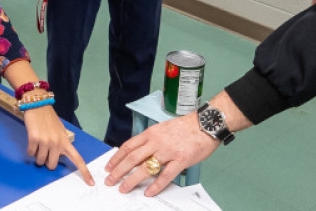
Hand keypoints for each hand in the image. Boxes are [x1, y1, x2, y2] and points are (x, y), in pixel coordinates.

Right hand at [24, 104, 94, 183]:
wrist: (38, 104)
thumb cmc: (49, 119)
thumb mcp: (60, 131)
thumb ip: (61, 144)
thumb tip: (58, 156)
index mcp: (66, 142)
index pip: (78, 159)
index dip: (85, 172)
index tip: (90, 183)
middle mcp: (57, 143)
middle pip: (52, 165)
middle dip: (47, 162)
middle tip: (45, 152)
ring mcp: (45, 141)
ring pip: (40, 161)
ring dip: (37, 156)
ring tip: (38, 144)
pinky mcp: (34, 139)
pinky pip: (30, 153)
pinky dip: (30, 150)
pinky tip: (32, 140)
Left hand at [102, 114, 218, 196]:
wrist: (206, 123)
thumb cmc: (186, 127)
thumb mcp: (163, 129)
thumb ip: (151, 140)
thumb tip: (139, 152)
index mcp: (151, 133)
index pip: (128, 146)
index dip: (116, 158)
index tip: (109, 166)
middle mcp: (157, 142)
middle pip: (132, 158)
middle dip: (118, 171)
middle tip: (110, 181)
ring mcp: (168, 151)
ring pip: (145, 168)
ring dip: (132, 180)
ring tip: (124, 188)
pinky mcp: (181, 160)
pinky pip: (165, 175)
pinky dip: (156, 186)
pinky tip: (149, 192)